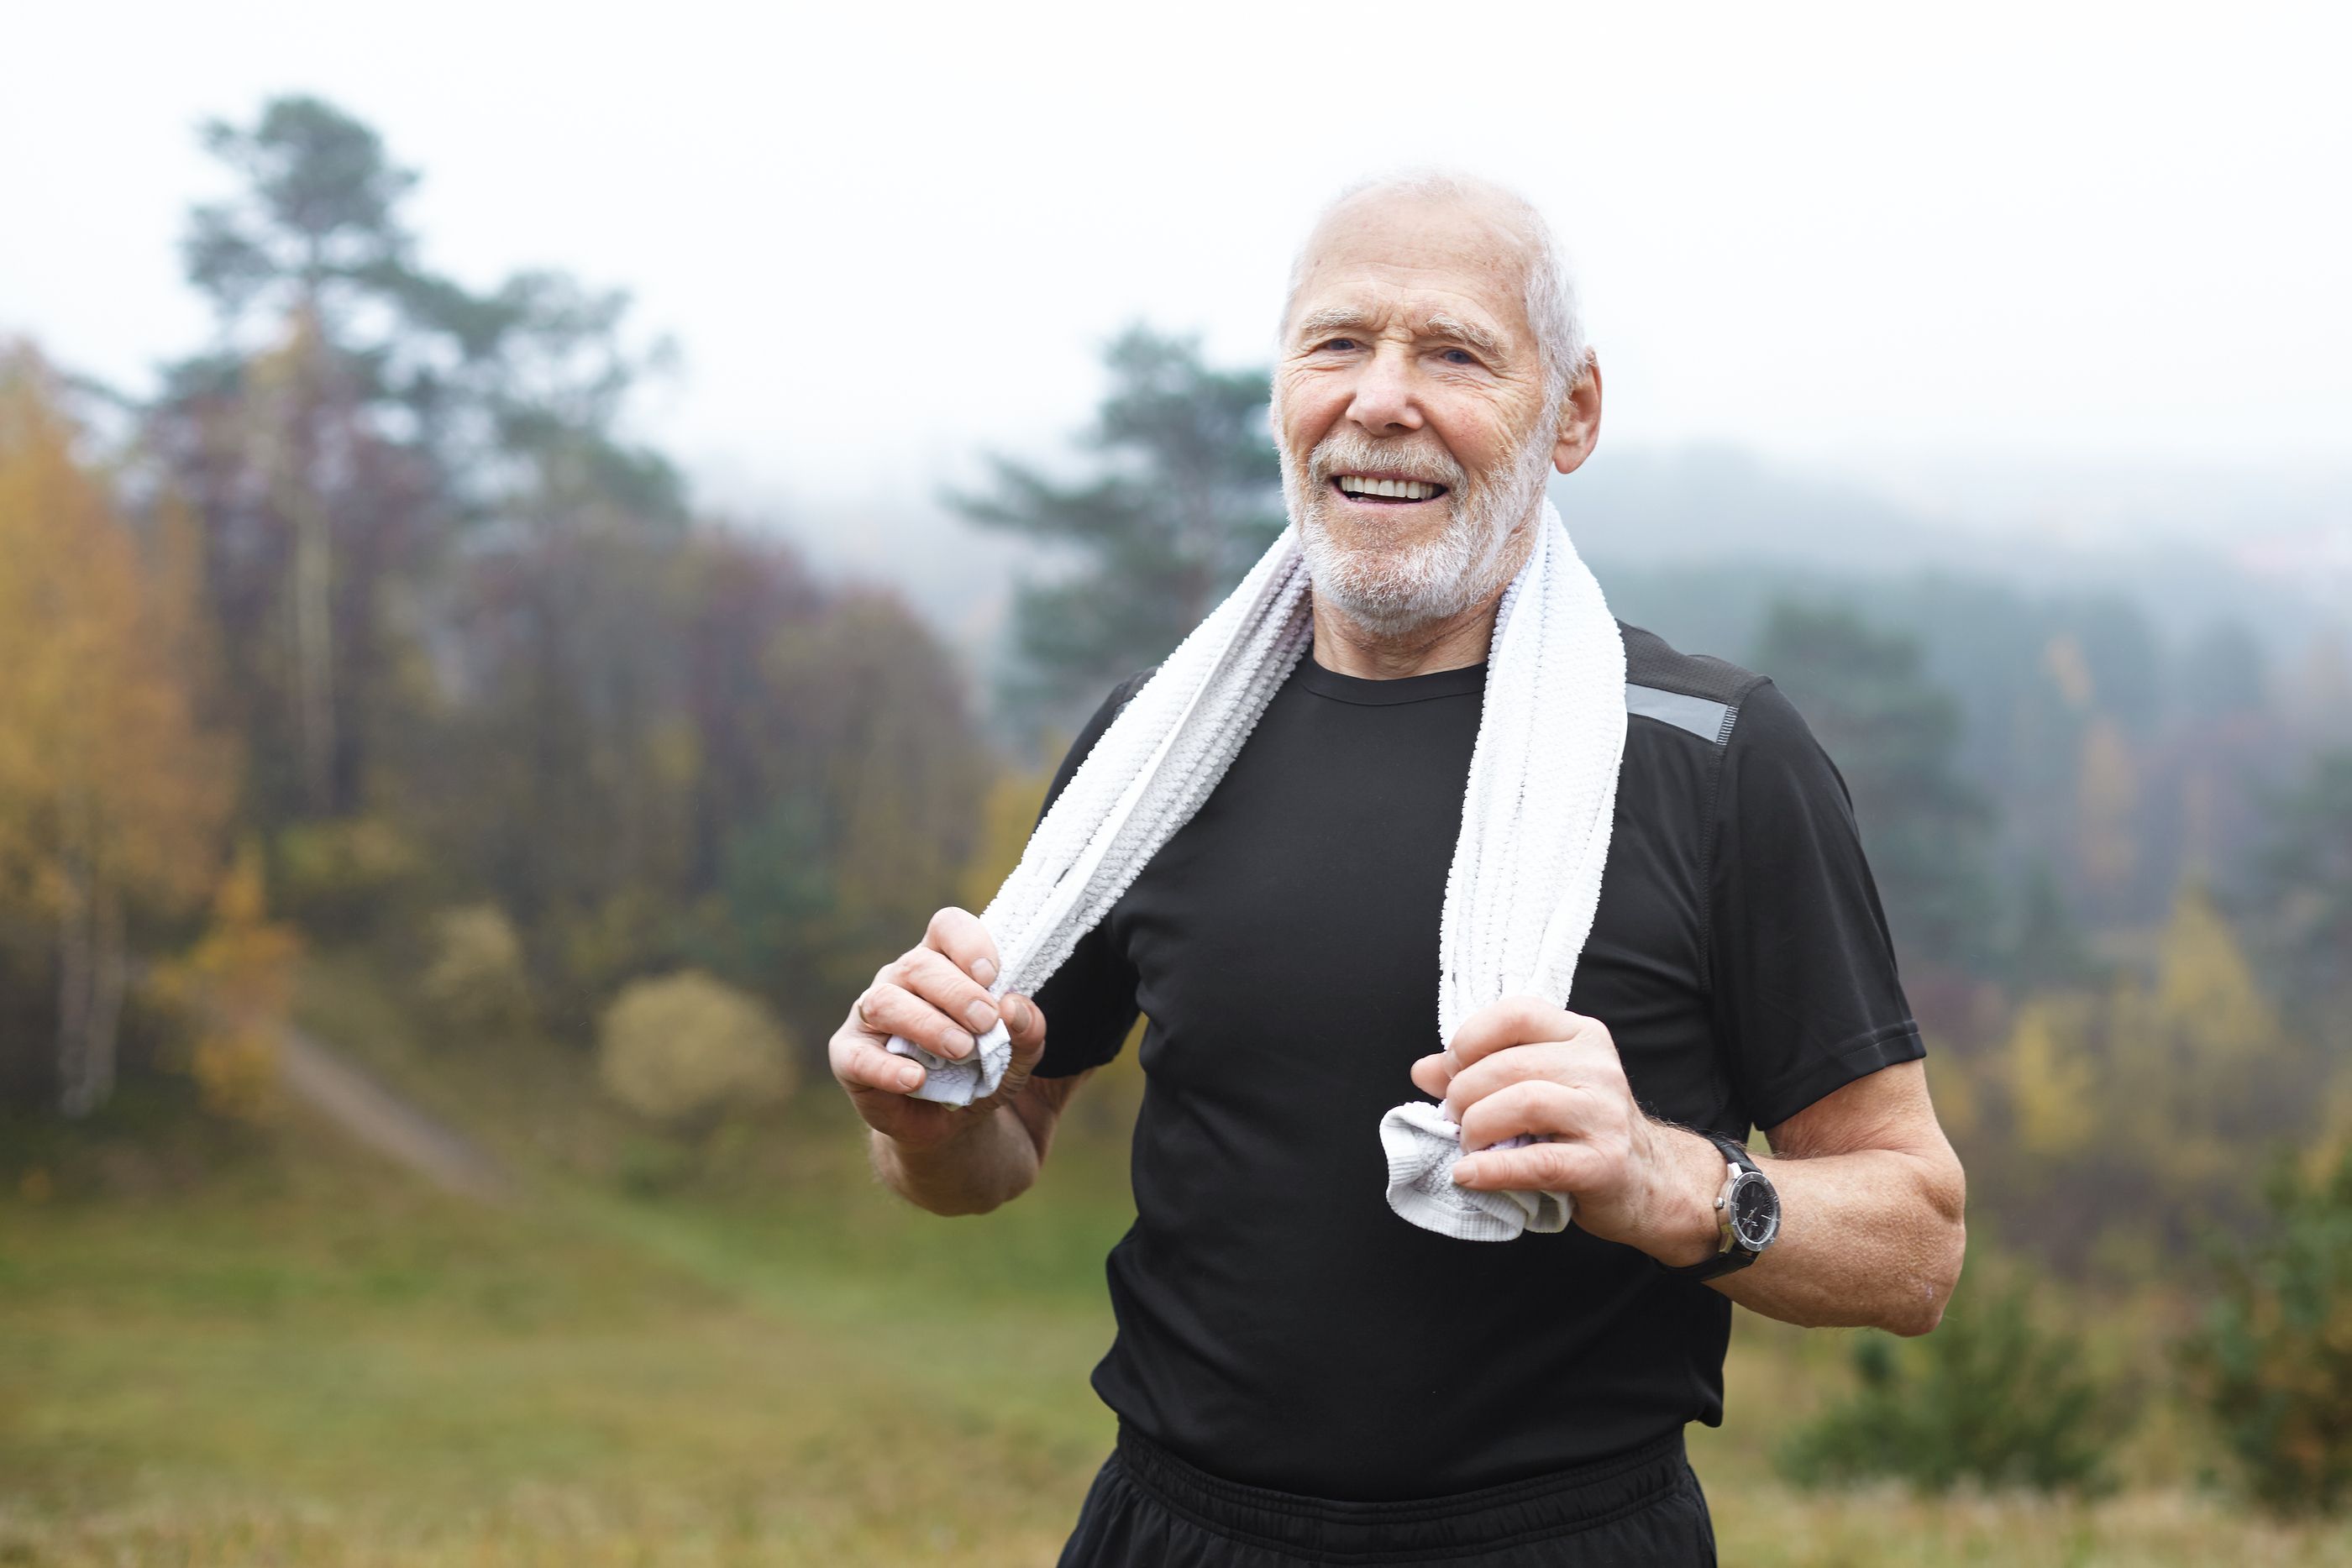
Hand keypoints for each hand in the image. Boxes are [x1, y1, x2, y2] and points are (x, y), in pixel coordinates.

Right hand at [828, 907, 1048, 1150]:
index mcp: (942, 964)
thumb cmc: (981, 1071)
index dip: (969, 944)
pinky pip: (858, 1056)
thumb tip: (1013, 1008)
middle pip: (919, 964)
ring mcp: (870, 1016)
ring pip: (885, 1001)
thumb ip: (1027, 1028)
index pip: (947, 928)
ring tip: (961, 1050)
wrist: (951, 1124)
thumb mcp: (1019, 1054)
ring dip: (927, 1024)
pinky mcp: (849, 1056)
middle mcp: (901, 980)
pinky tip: (916, 1080)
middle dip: (957, 993)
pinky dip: (887, 1068)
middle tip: (985, 1023)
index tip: (992, 977)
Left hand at [1409, 994, 1720, 1263]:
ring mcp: (1605, 1114)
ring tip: (1467, 1145)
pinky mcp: (1604, 1163)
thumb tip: (1423, 1070)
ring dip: (1478, 1127)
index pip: (1517, 1014)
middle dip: (1465, 1093)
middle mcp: (1597, 1067)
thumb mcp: (1537, 1087)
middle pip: (1511, 1065)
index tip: (1452, 1070)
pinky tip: (1468, 1175)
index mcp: (1580, 1035)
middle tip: (1455, 1119)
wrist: (1648, 1182)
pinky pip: (1539, 1161)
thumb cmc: (1581, 1130)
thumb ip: (1480, 1073)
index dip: (1471, 1039)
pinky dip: (1493, 1170)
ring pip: (1524, 1103)